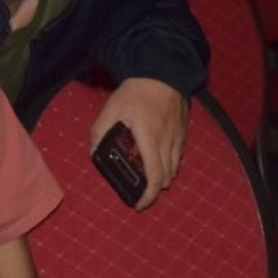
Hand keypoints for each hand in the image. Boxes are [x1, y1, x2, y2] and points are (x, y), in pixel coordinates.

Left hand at [90, 78, 188, 209]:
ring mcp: (179, 137)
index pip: (155, 176)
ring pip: (175, 168)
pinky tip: (157, 158)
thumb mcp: (110, 110)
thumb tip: (94, 153)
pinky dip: (169, 164)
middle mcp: (168, 142)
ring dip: (163, 177)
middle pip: (167, 177)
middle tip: (139, 191)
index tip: (139, 204)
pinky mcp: (184, 132)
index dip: (148, 196)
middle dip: (154, 189)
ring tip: (146, 176)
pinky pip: (179, 156)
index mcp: (149, 139)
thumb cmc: (134, 92)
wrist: (161, 72)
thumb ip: (99, 133)